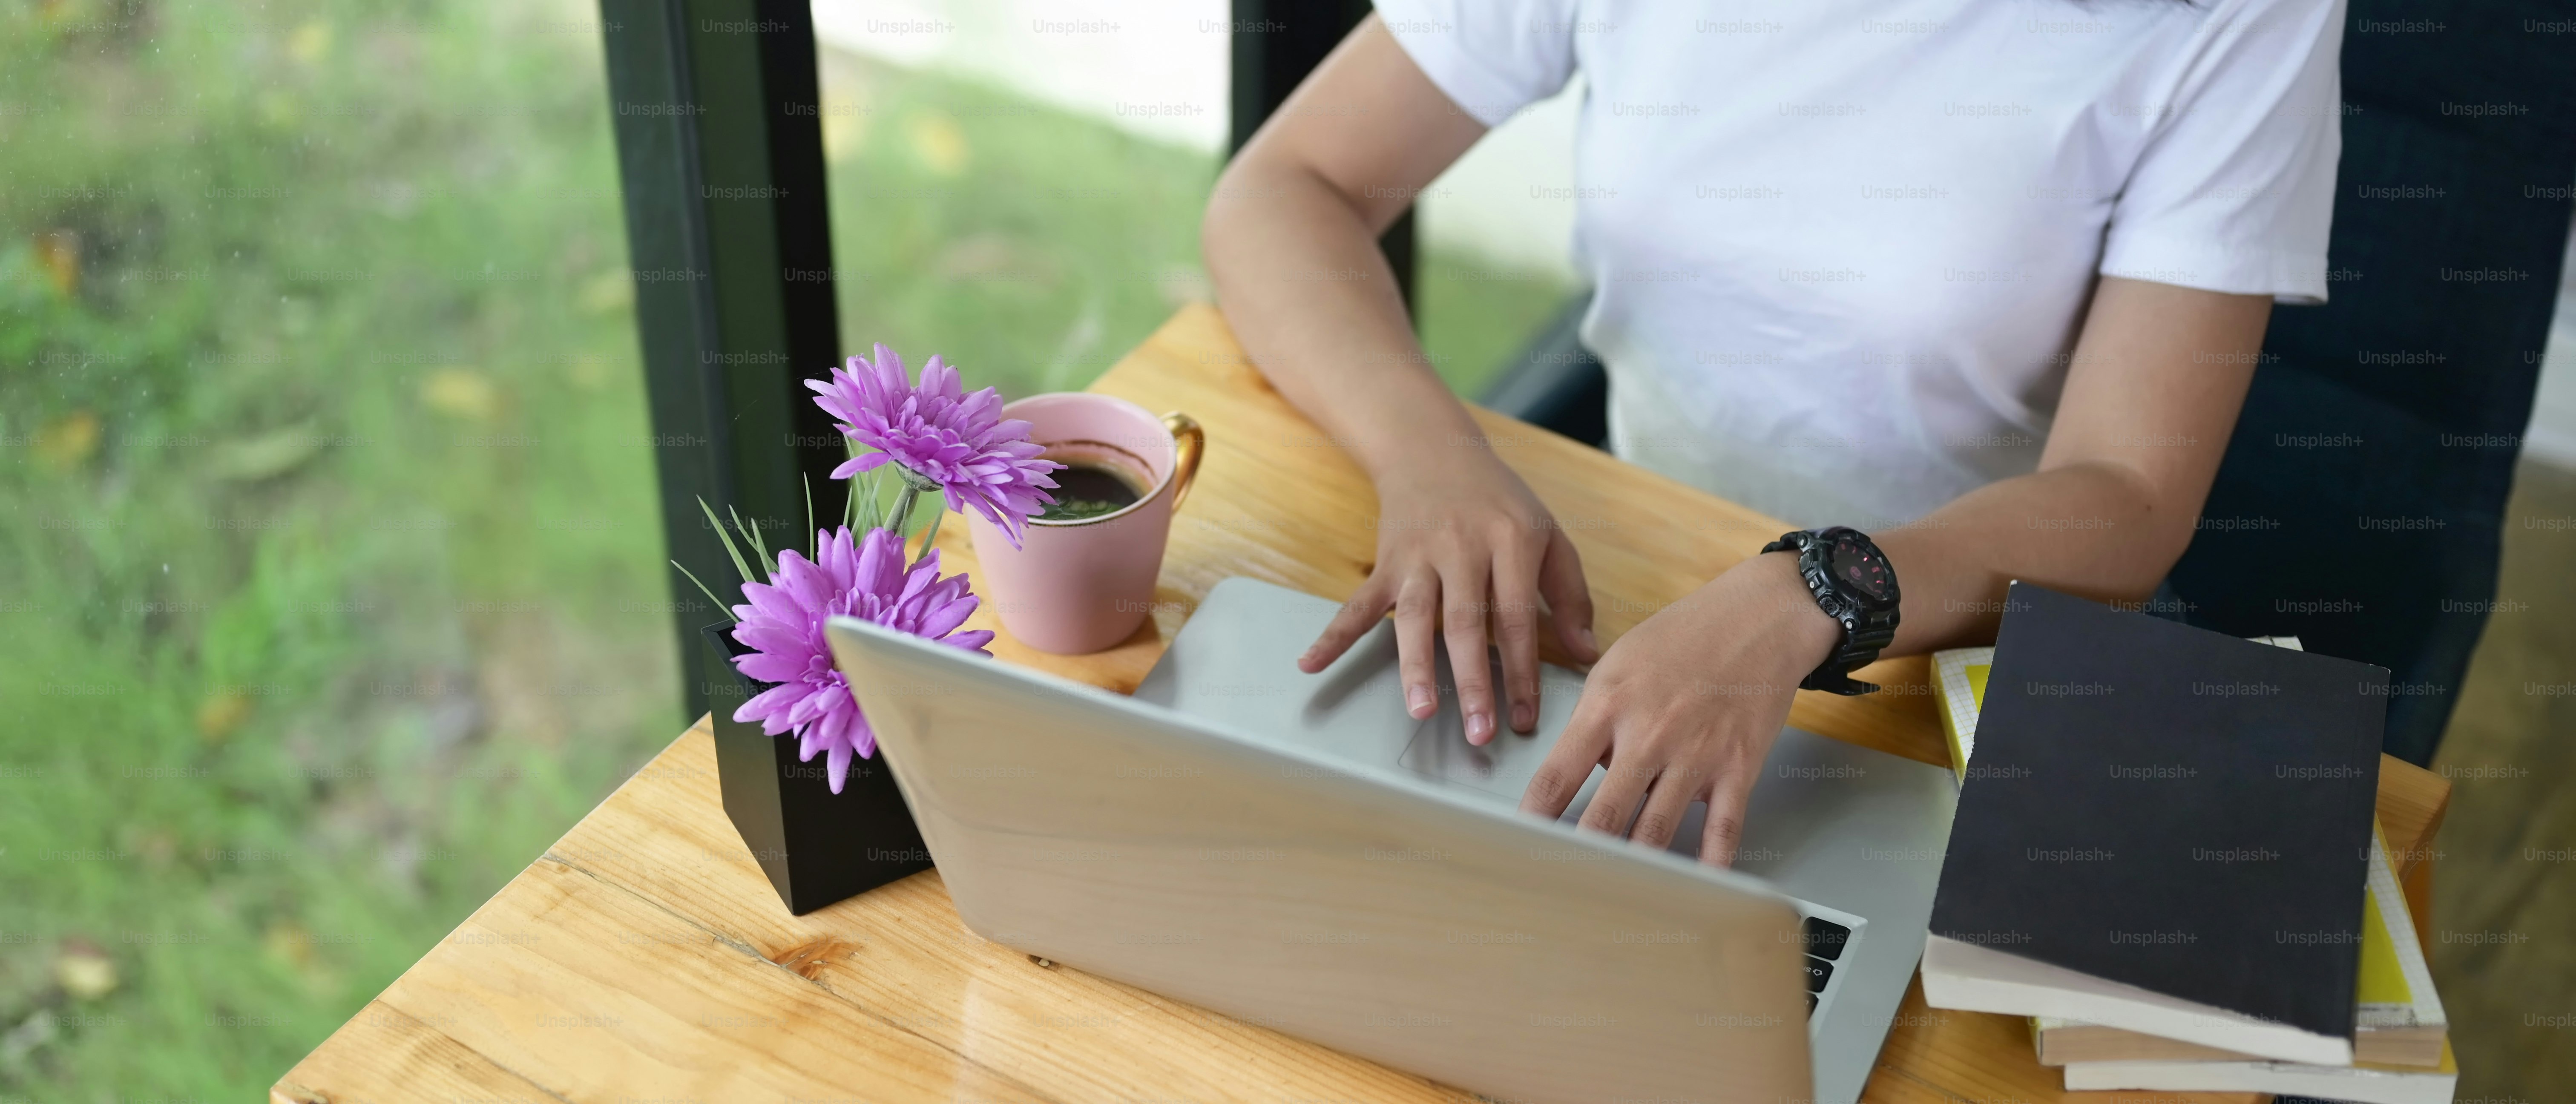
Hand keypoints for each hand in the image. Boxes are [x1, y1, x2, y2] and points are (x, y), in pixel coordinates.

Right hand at [1297, 442, 1598, 743]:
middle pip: (1466, 623)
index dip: (1521, 671)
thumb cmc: (1500, 503)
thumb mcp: (1548, 534)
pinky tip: (1310, 664)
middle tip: (1480, 732)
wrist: (1435, 452)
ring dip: (1415, 666)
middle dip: (1472, 681)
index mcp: (1511, 541)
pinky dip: (1332, 634)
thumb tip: (1588, 654)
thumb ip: (1571, 595)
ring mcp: (1418, 556)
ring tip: (1421, 711)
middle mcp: (1462, 547)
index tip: (1524, 718)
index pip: (1516, 617)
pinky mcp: (1385, 562)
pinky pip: (1357, 603)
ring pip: (1414, 617)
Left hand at [1518, 551, 1842, 865]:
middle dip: (1579, 856)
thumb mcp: (1619, 662)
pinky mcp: (1738, 767)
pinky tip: (1698, 889)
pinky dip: (1710, 864)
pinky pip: (1721, 827)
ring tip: (1612, 895)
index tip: (1517, 844)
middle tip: (1560, 886)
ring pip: (1656, 830)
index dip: (1533, 817)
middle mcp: (1648, 734)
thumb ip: (1596, 717)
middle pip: (1603, 814)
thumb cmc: (1686, 636)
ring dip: (1634, 868)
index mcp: (1609, 705)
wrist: (1761, 617)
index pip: (1556, 775)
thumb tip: (1584, 770)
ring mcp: (1695, 755)